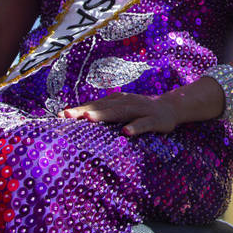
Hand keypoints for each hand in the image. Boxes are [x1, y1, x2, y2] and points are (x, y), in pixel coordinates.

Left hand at [63, 91, 177, 135]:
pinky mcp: (155, 120)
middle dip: (85, 111)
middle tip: (67, 115)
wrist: (172, 107)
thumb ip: (104, 113)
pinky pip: (144, 124)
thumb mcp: (122, 109)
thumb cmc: (140, 111)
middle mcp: (127, 102)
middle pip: (103, 107)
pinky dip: (135, 128)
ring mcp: (141, 109)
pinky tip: (125, 132)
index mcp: (117, 100)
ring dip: (104, 115)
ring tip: (88, 119)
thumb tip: (78, 119)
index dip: (78, 109)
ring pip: (120, 112)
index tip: (60, 115)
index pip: (94, 104)